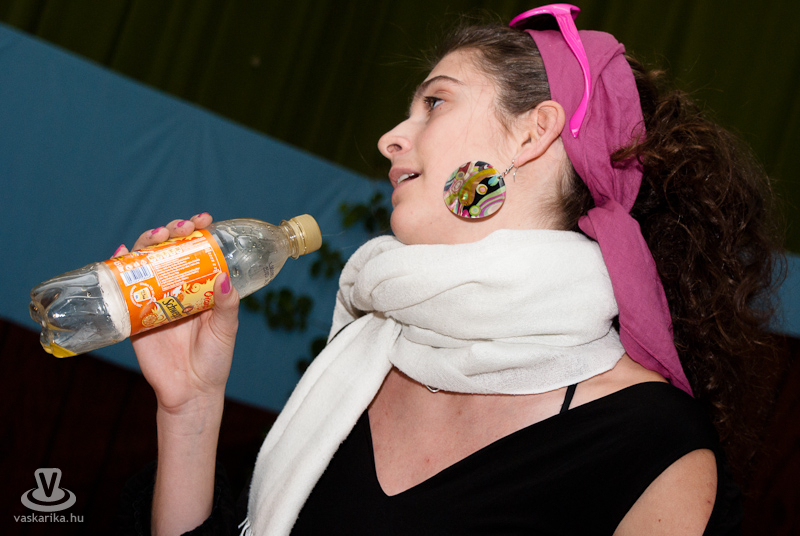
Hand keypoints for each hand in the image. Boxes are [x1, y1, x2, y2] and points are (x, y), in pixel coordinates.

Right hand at [115, 213, 239, 416]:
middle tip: (180, 227)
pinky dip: (118, 268)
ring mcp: (153, 301)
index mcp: (200, 289)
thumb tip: (225, 275)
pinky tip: (120, 253)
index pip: (197, 252)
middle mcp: (176, 290)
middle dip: (172, 232)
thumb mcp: (226, 329)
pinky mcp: (134, 317)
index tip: (204, 221)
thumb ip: (226, 304)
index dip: (198, 234)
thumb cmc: (214, 361)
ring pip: (145, 263)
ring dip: (147, 243)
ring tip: (156, 236)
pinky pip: (123, 289)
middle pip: (168, 251)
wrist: (190, 393)